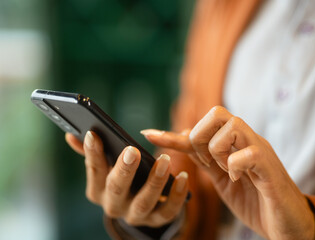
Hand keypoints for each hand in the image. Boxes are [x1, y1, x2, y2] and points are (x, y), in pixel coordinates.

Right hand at [65, 131, 188, 227]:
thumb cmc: (123, 178)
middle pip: (116, 189)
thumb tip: (70, 136)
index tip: (94, 134)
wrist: (141, 207)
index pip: (94, 171)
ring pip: (144, 201)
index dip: (93, 154)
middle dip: (124, 170)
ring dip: (154, 180)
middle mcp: (114, 206)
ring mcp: (136, 215)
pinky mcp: (157, 219)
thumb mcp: (108, 167)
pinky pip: (168, 211)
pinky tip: (183, 177)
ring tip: (165, 160)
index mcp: (98, 190)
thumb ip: (93, 152)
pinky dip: (176, 195)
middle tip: (131, 150)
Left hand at [141, 106, 314, 239]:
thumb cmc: (255, 200)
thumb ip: (205, 158)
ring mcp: (260, 152)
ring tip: (226, 170)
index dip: (173, 132)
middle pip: (217, 113)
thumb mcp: (222, 179)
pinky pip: (249, 153)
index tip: (148, 134)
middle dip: (201, 136)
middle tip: (207, 160)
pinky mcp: (271, 169)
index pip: (202, 127)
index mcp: (235, 143)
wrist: (287, 225)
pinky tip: (238, 179)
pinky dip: (235, 165)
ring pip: (233, 126)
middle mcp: (248, 140)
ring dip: (218, 150)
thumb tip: (184, 136)